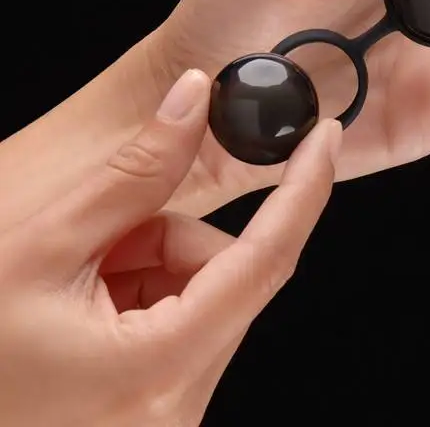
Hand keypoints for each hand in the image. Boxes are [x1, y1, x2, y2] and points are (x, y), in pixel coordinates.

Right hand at [0, 70, 340, 426]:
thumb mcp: (42, 245)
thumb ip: (135, 171)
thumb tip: (194, 97)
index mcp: (156, 368)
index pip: (266, 261)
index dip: (303, 190)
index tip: (325, 139)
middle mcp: (174, 409)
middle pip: (226, 274)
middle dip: (169, 237)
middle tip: (95, 243)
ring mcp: (166, 416)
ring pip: (206, 293)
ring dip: (152, 265)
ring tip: (77, 281)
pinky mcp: (157, 409)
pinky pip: (185, 321)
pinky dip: (146, 294)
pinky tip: (88, 303)